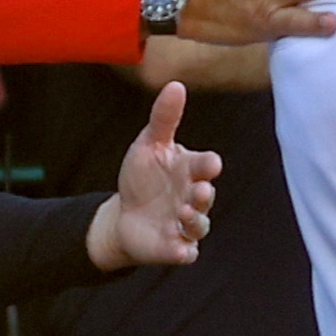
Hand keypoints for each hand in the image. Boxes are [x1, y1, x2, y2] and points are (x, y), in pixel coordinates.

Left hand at [88, 81, 221, 270]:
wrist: (125, 216)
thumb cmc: (143, 177)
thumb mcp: (149, 145)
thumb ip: (163, 118)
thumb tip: (176, 84)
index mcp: (190, 171)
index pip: (204, 166)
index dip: (207, 166)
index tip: (210, 164)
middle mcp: (194, 197)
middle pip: (205, 197)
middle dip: (204, 195)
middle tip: (199, 191)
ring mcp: (187, 224)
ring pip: (199, 225)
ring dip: (195, 221)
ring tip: (183, 213)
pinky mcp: (176, 247)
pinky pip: (185, 252)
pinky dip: (184, 251)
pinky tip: (180, 250)